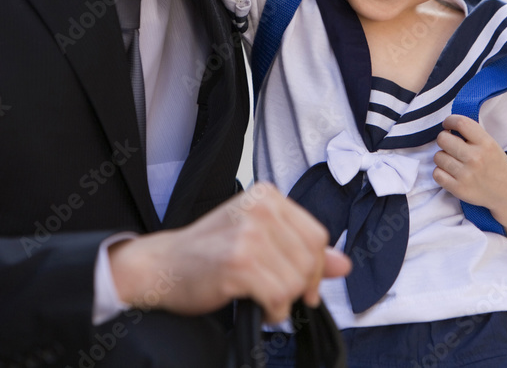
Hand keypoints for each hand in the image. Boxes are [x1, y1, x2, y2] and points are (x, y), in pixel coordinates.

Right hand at [107, 183, 350, 323]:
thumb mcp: (258, 239)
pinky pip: (278, 296)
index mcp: (266, 196)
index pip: (316, 234)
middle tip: (279, 295)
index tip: (305, 284)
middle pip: (310, 258)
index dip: (316, 266)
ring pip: (296, 280)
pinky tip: (258, 307)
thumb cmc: (208, 252)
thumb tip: (343, 264)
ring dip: (284, 300)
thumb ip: (301, 249)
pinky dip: (274, 311)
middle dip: (300, 286)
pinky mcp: (239, 262)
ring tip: (263, 298)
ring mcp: (248, 234)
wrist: (162, 265)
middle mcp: (260, 209)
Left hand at [435, 114, 506, 247]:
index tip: (448, 125)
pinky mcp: (458, 189)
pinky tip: (450, 172)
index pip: (461, 123)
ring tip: (453, 161)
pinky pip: (437, 174)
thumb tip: (449, 126)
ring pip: (438, 157)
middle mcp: (475, 158)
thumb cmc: (497, 166)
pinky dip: (441, 172)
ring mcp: (466, 175)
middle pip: (443, 139)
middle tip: (450, 145)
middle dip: (444, 139)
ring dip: (442, 157)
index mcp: (486, 143)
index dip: (449, 121)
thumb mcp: (492, 145)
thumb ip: (473, 135)